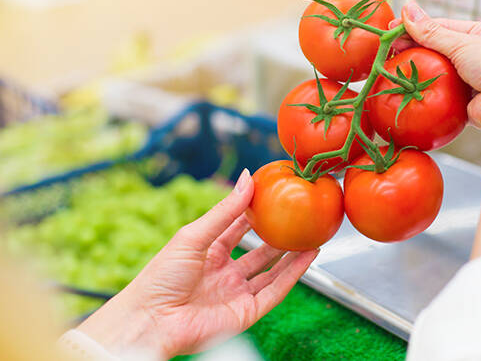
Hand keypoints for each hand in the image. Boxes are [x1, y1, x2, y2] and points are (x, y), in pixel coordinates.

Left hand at [77, 169, 317, 358]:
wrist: (150, 321)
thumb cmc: (160, 278)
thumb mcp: (194, 235)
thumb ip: (225, 210)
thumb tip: (248, 177)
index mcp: (208, 253)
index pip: (238, 229)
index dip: (256, 212)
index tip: (275, 193)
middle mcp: (224, 274)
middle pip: (259, 251)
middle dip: (280, 234)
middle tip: (299, 215)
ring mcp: (236, 293)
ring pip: (272, 271)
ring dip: (293, 254)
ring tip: (313, 234)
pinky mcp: (246, 312)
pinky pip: (276, 291)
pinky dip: (294, 274)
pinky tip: (309, 255)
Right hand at [391, 0, 480, 130]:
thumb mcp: (463, 43)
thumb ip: (431, 30)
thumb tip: (407, 6)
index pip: (444, 27)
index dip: (417, 28)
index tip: (392, 31)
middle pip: (441, 51)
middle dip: (417, 51)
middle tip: (389, 53)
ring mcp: (478, 80)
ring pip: (442, 74)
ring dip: (423, 74)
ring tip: (396, 72)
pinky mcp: (472, 103)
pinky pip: (446, 96)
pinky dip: (432, 94)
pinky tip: (413, 93)